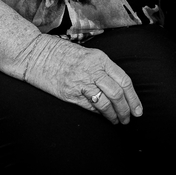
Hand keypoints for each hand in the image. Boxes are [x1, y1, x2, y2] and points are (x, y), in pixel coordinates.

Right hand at [22, 34, 142, 124]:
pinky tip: (102, 117)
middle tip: (128, 119)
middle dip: (126, 109)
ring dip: (113, 115)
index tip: (138, 109)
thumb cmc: (63, 54)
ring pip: (105, 102)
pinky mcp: (69, 93)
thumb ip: (103, 68)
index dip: (133, 97)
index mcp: (99, 58)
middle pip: (117, 93)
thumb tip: (119, 88)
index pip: (124, 80)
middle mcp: (92, 69)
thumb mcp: (87, 54)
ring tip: (117, 121)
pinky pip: (89, 107)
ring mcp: (80, 82)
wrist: (37, 54)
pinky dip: (98, 114)